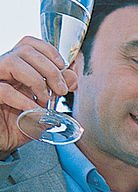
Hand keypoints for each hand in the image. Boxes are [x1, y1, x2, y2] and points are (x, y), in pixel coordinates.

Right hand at [0, 36, 77, 155]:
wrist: (4, 143)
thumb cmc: (21, 124)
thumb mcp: (45, 108)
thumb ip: (57, 91)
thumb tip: (72, 75)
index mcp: (18, 68)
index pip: (30, 44)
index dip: (49, 51)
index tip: (63, 68)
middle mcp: (5, 70)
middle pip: (26, 50)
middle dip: (50, 69)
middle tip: (61, 90)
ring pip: (13, 62)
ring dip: (37, 80)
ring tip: (46, 100)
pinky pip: (4, 90)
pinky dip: (24, 100)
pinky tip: (35, 111)